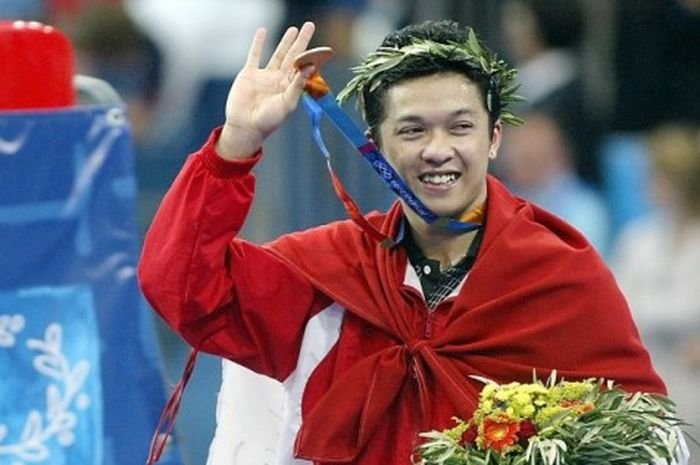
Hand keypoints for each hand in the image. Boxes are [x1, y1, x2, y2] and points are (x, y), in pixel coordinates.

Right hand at [216, 22, 316, 159]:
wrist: (245, 127)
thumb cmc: (268, 121)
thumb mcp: (287, 103)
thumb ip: (297, 85)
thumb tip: (310, 67)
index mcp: (290, 88)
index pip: (303, 68)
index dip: (312, 56)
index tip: (322, 46)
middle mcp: (279, 80)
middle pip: (293, 56)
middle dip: (301, 42)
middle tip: (310, 25)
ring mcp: (264, 76)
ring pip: (277, 54)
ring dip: (285, 41)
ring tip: (293, 29)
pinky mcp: (249, 74)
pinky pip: (254, 55)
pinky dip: (258, 43)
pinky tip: (263, 31)